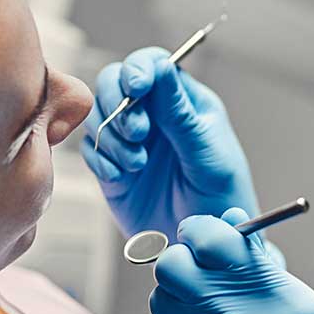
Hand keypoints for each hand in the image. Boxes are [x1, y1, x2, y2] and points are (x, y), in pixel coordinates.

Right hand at [81, 47, 258, 240]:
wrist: (205, 247)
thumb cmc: (222, 197)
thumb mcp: (207, 152)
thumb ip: (179, 111)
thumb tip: (161, 66)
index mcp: (183, 102)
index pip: (152, 66)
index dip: (138, 69)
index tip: (136, 87)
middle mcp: (153, 116)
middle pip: (114, 83)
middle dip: (118, 105)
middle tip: (139, 135)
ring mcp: (130, 141)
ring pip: (98, 116)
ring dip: (112, 137)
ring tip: (137, 164)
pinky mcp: (112, 167)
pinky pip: (91, 150)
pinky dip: (102, 160)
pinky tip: (123, 177)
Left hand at [152, 210, 313, 313]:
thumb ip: (268, 274)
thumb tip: (234, 224)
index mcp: (282, 303)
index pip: (218, 240)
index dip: (202, 232)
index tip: (203, 237)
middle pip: (176, 267)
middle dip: (181, 263)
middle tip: (196, 275)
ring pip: (165, 305)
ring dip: (180, 304)